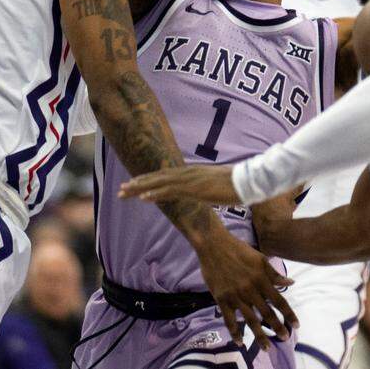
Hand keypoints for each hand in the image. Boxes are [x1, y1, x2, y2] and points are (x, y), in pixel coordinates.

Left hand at [120, 164, 240, 204]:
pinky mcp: (195, 189)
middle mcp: (188, 173)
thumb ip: (204, 187)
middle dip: (137, 183)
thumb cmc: (237, 183)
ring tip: (123, 192)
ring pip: (159, 183)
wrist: (250, 180)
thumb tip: (199, 192)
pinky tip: (142, 197)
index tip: (133, 184)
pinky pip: (170, 192)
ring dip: (139, 188)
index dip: (147, 179)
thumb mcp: (215, 186)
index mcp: (192, 172)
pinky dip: (155, 193)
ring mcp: (190, 180)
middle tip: (120, 189)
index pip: (164, 175)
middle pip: (157, 177)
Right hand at [195, 235, 297, 349]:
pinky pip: (229, 319)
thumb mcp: (260, 258)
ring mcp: (235, 296)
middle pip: (266, 313)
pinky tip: (240, 342)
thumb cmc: (239, 249)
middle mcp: (250, 290)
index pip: (279, 301)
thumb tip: (291, 283)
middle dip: (277, 328)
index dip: (288, 314)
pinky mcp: (222, 299)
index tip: (296, 325)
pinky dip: (235, 332)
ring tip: (266, 347)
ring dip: (259, 335)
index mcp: (261, 279)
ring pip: (250, 320)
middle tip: (284, 339)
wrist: (214, 245)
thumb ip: (274, 274)